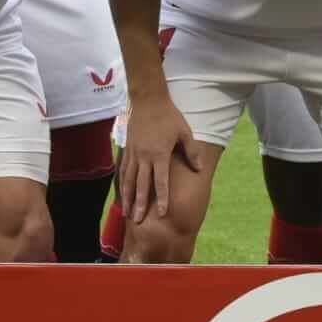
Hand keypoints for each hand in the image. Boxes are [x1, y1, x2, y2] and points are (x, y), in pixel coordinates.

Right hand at [118, 95, 197, 219]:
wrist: (148, 100)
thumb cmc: (169, 116)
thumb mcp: (185, 132)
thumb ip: (191, 152)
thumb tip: (200, 169)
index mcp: (160, 154)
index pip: (161, 182)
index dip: (162, 198)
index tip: (162, 213)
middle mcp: (144, 157)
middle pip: (142, 185)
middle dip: (140, 204)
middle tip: (139, 221)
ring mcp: (133, 154)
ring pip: (129, 180)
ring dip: (128, 198)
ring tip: (127, 213)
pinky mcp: (127, 149)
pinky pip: (123, 170)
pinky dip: (122, 184)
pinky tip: (122, 195)